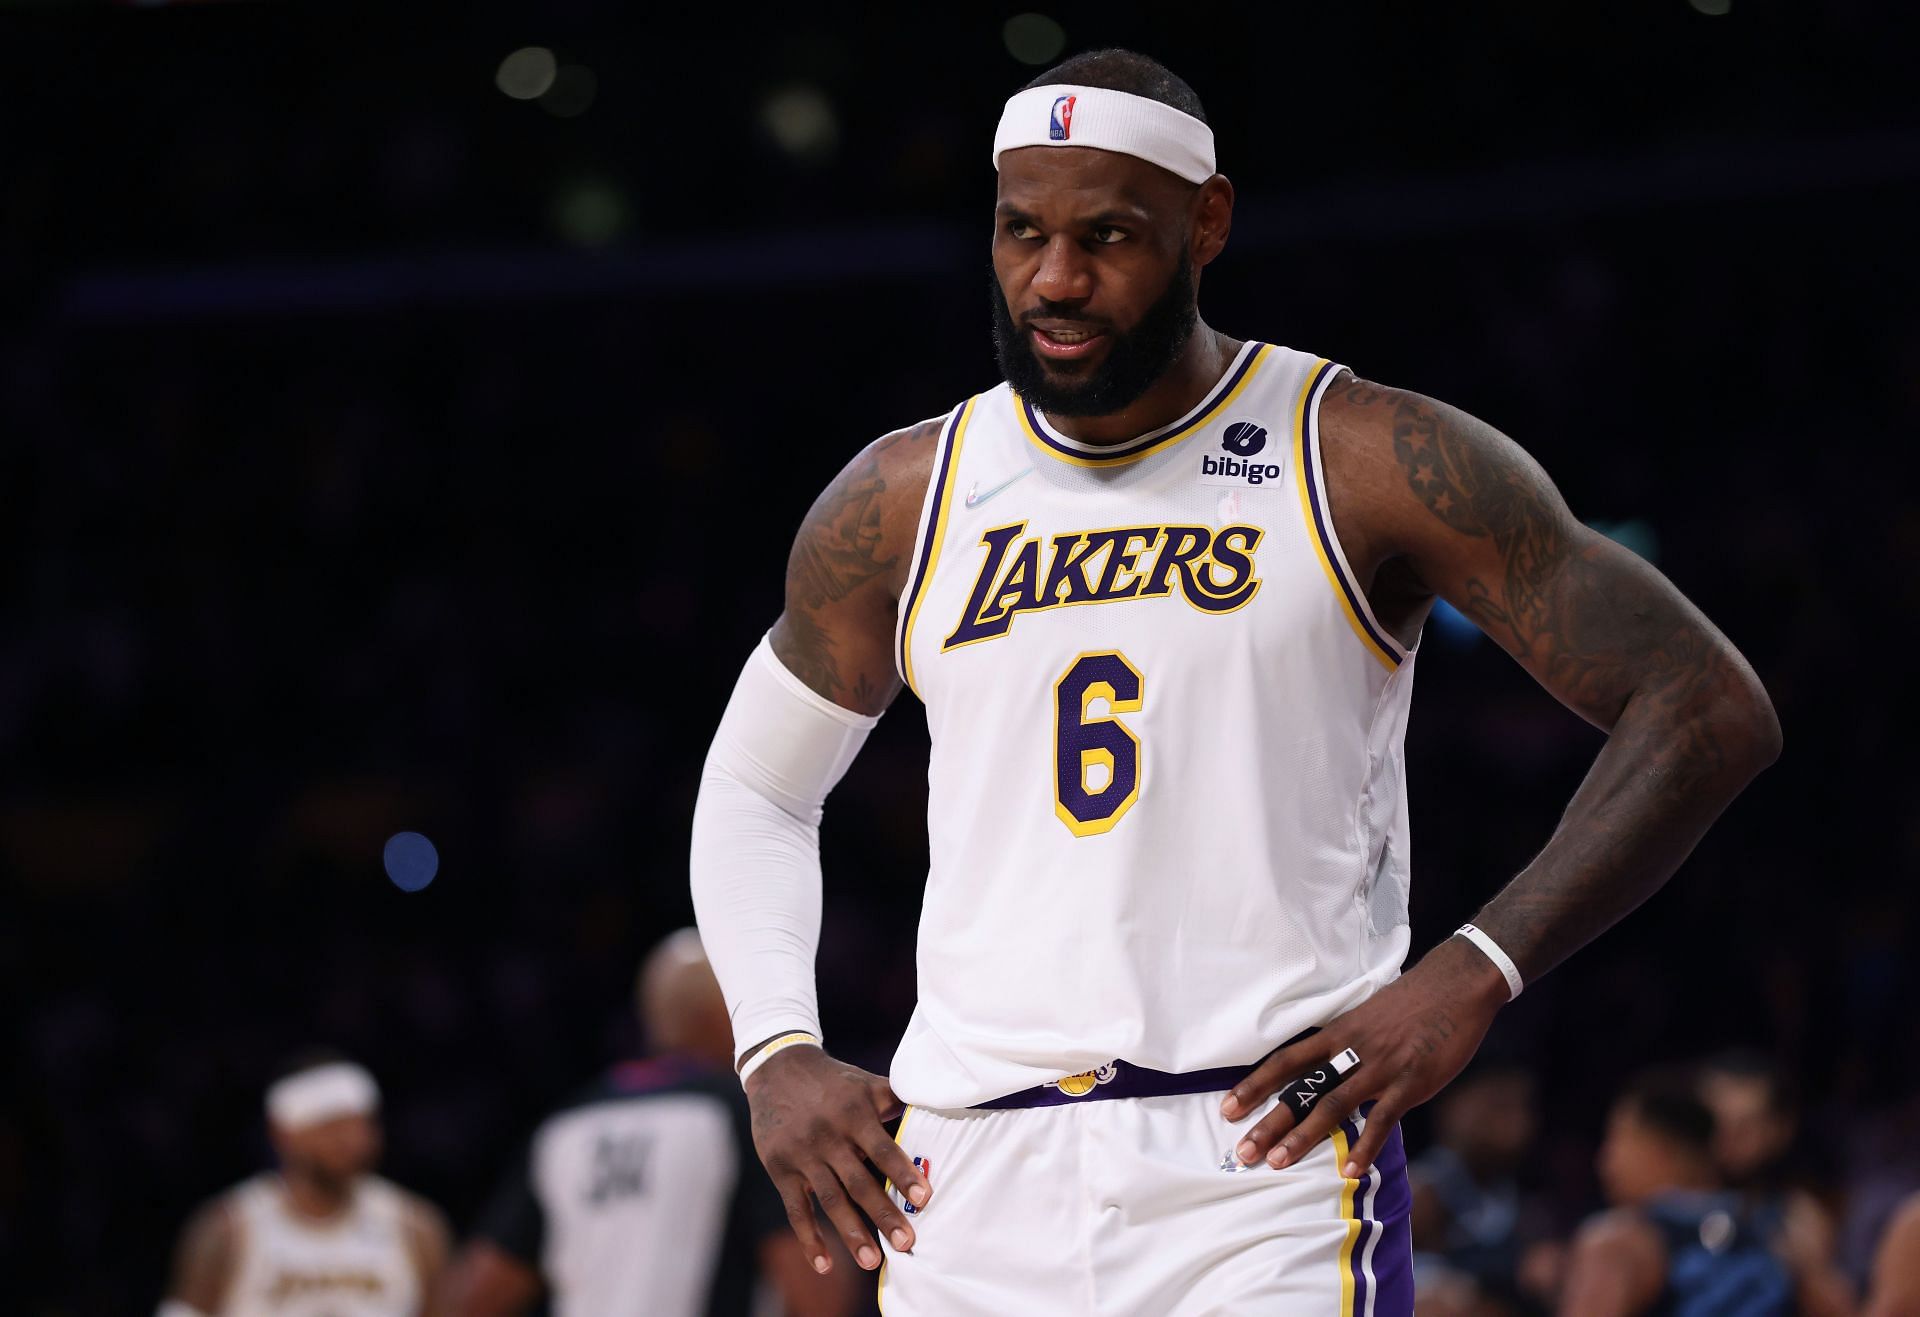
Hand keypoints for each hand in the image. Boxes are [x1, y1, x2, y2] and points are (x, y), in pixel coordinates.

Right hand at [745, 1045, 930, 1275]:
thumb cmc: (834, 1081)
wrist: (777, 1069)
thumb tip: (941, 1101)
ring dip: (851, 1233)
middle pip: (858, 1182)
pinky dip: (809, 1239)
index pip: (882, 1149)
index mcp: (854, 1114)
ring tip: (872, 1261)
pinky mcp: (781, 1170)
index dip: (902, 1174)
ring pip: (830, 1200)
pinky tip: (825, 1265)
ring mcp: (803, 1156)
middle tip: (905, 1244)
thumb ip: (898, 1098)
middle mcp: (828, 1136)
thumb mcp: (865, 1083)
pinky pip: (796, 1210)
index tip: (923, 1199)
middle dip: (883, 1214)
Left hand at [1219, 935, 1507, 1176]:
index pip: (1286, 1061)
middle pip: (1302, 1088)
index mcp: (1338, 1032)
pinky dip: (1366, 1146)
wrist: (1454, 985)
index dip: (1254, 1085)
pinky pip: (1383, 1119)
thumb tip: (1327, 1068)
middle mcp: (1351, 1050)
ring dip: (1304, 1136)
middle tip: (1243, 1152)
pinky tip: (1349, 1170)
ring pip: (1333, 1105)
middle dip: (1270, 1122)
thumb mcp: (1366, 1016)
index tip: (1227, 1109)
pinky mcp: (1411, 1082)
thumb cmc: (1410, 1002)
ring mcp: (1380, 1068)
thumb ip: (1346, 1044)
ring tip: (1278, 1163)